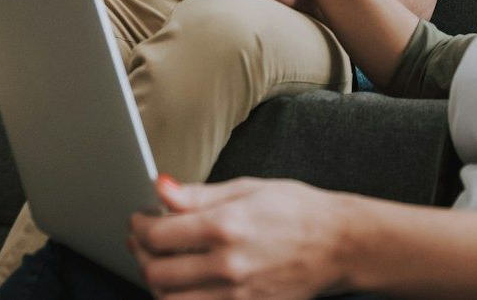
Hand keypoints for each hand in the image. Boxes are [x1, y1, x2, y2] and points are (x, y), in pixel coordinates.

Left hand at [130, 176, 346, 299]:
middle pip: (157, 272)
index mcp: (226, 225)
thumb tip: (161, 188)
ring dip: (156, 283)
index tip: (139, 218)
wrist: (337, 243)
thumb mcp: (248, 188)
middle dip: (142, 254)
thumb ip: (199, 194)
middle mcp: (228, 264)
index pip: (159, 234)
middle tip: (143, 239)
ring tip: (159, 262)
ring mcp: (235, 295)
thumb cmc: (296, 209)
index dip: (140, 225)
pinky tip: (183, 284)